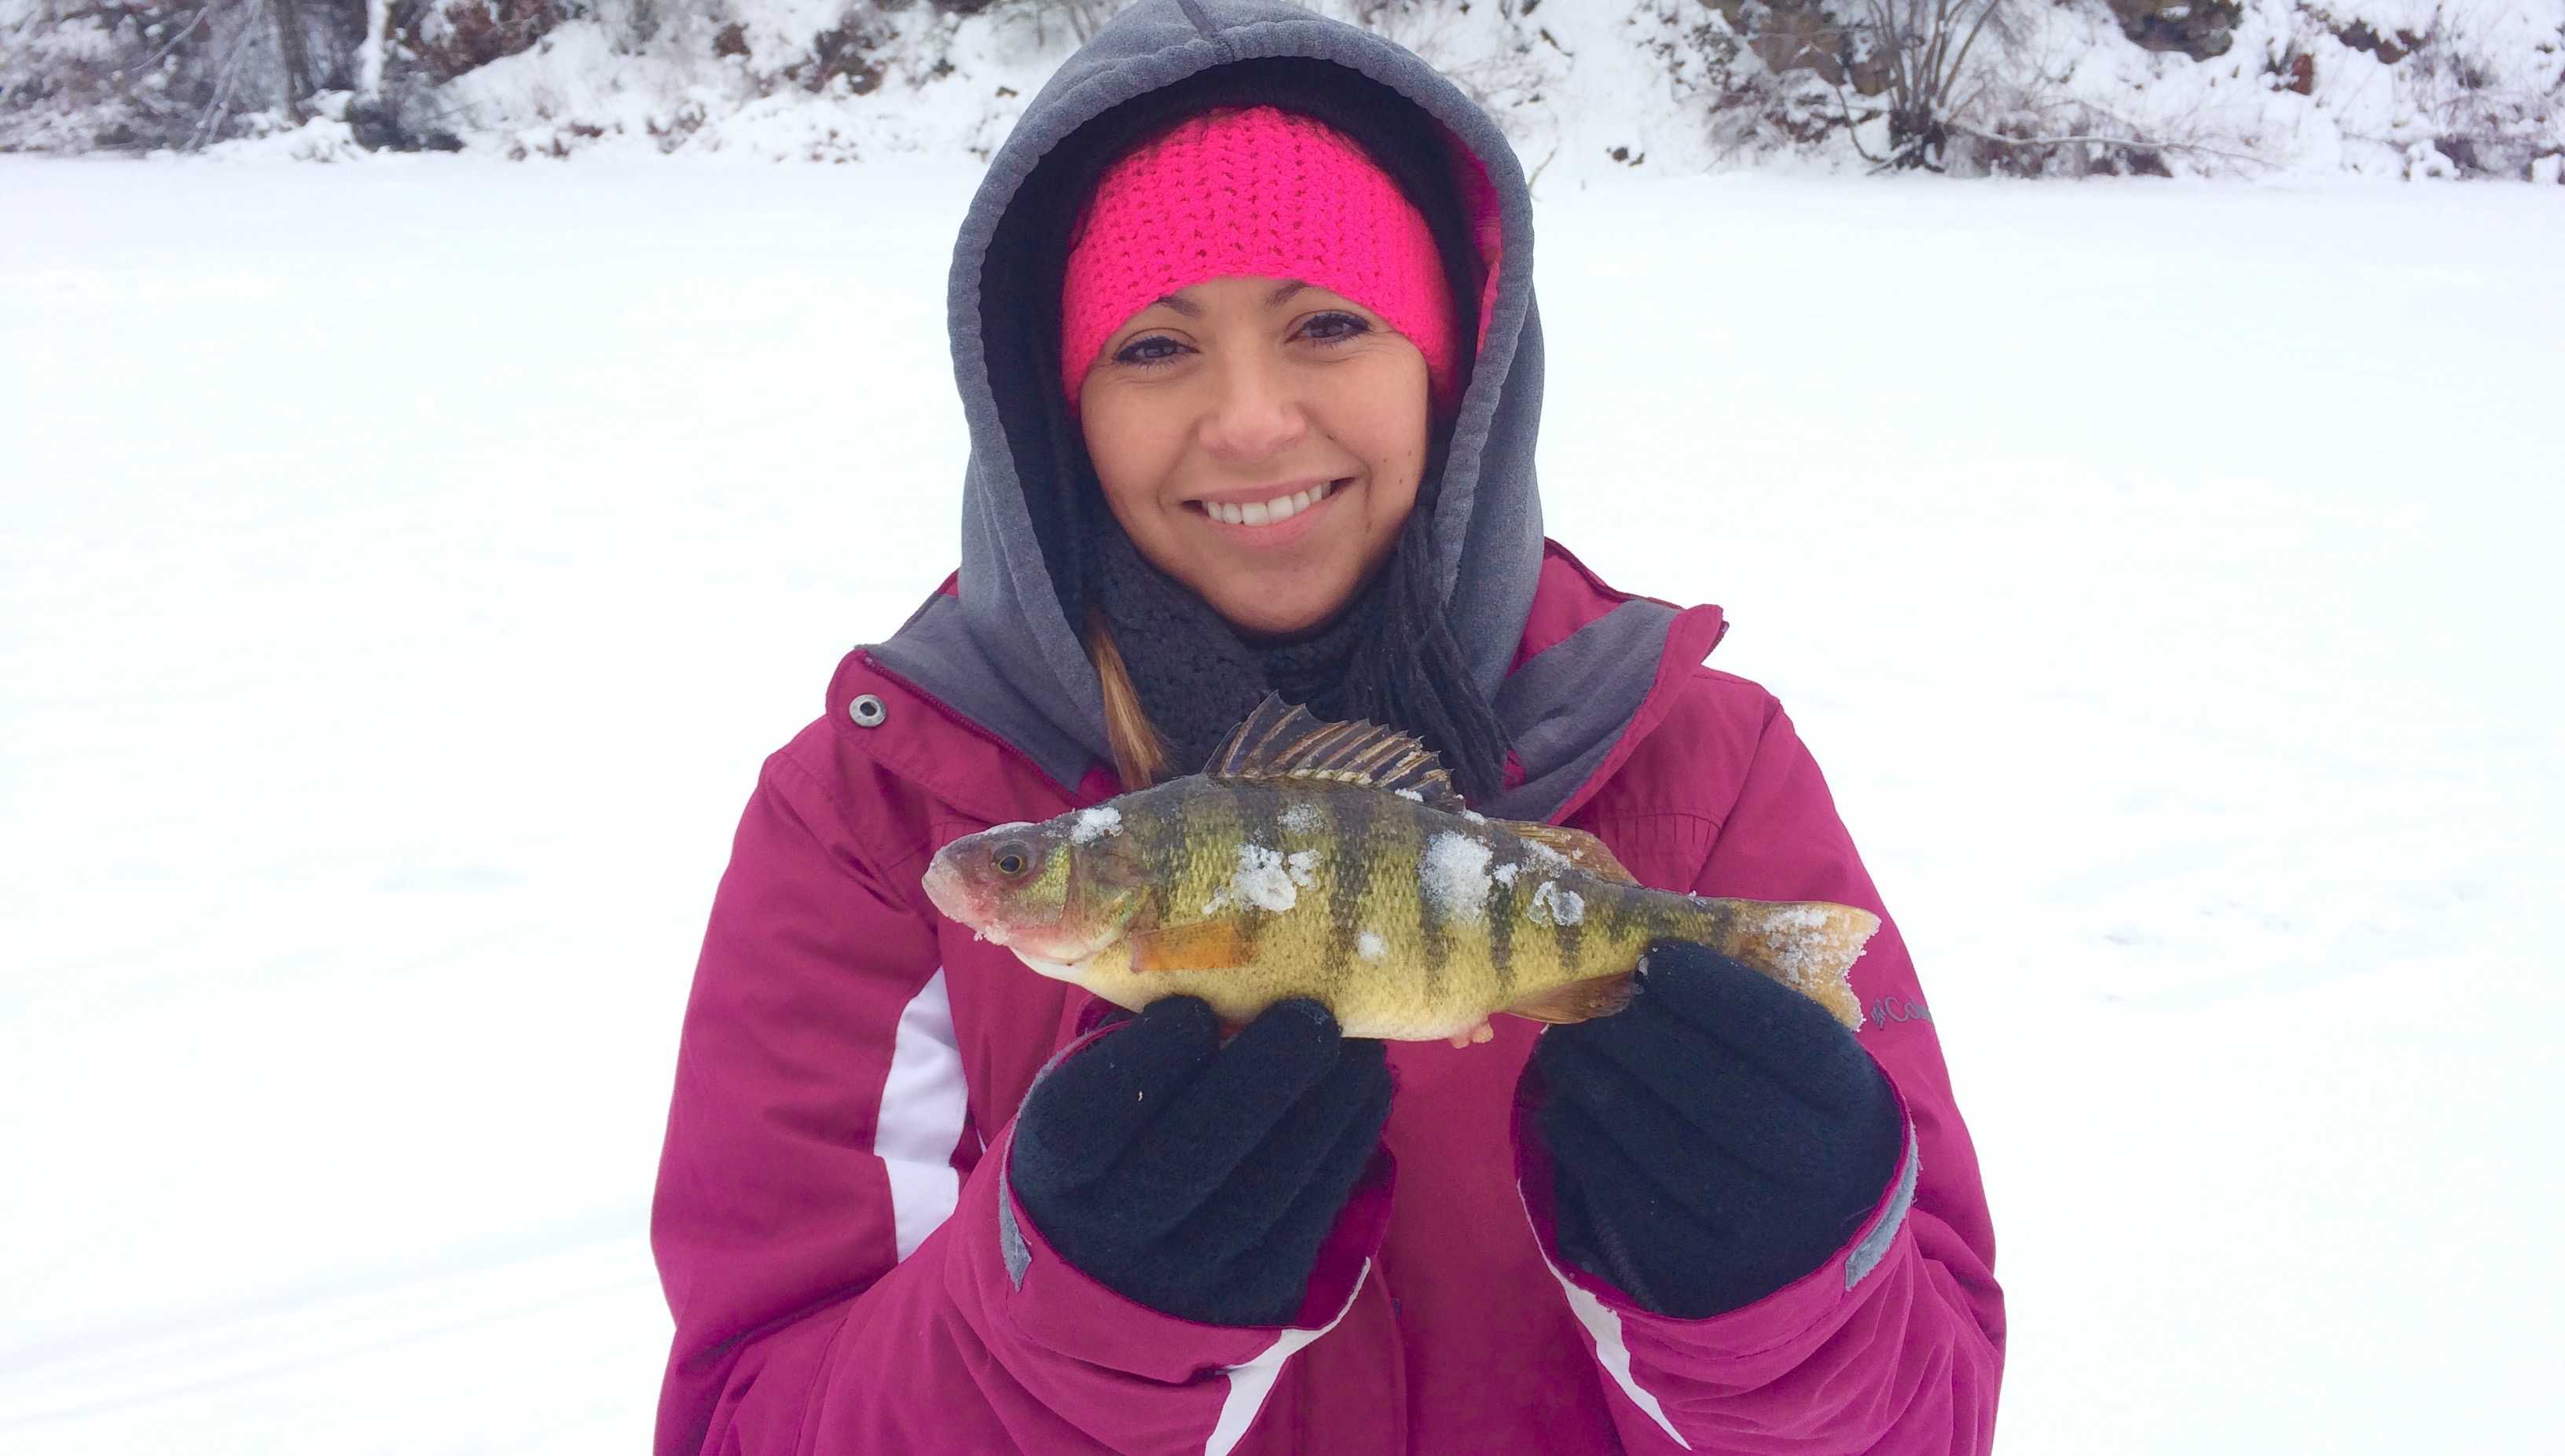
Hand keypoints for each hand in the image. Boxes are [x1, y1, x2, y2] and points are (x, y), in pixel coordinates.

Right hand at [1009, 996, 1391, 1326]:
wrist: (1102, 1283)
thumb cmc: (1099, 1152)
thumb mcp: (1079, 1096)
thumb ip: (1131, 1041)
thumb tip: (1219, 962)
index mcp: (1055, 1172)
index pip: (1091, 1117)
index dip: (1152, 1056)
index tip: (1196, 1009)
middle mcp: (1112, 1233)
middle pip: (1191, 1153)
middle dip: (1265, 1073)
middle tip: (1311, 1012)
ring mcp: (1185, 1275)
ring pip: (1266, 1185)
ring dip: (1327, 1104)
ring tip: (1358, 1044)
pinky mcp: (1253, 1296)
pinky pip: (1310, 1214)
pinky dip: (1347, 1143)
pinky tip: (1365, 1089)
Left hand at [1534, 940, 1902, 1317]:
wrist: (1810, 1264)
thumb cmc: (1801, 1132)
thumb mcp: (1817, 1080)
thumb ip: (1763, 1019)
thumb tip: (1656, 956)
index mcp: (1856, 1111)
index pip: (1790, 1037)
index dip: (1716, 991)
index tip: (1655, 959)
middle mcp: (1815, 1177)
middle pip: (1711, 1085)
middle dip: (1636, 1031)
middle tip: (1594, 1000)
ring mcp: (1754, 1233)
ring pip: (1651, 1135)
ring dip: (1592, 1076)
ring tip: (1566, 1043)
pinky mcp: (1691, 1272)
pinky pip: (1615, 1187)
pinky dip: (1577, 1135)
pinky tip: (1567, 1103)